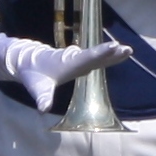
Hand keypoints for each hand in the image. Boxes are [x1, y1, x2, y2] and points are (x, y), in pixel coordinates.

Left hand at [4, 35, 128, 110]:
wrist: (28, 61)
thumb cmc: (33, 75)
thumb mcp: (37, 88)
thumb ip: (42, 97)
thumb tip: (43, 109)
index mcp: (68, 64)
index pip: (87, 58)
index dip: (100, 53)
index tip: (113, 46)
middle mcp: (76, 59)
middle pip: (96, 56)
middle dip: (111, 53)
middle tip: (126, 49)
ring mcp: (79, 59)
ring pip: (99, 56)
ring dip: (113, 53)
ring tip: (128, 50)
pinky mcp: (81, 61)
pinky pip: (98, 58)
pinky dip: (109, 56)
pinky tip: (121, 53)